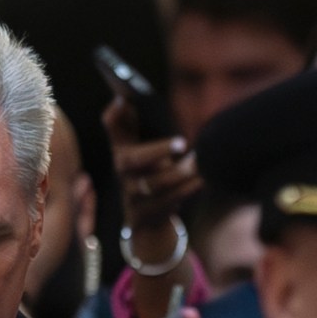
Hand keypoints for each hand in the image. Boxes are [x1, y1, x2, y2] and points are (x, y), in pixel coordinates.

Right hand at [104, 94, 201, 234]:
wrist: (146, 218)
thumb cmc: (150, 173)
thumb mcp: (142, 150)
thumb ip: (136, 126)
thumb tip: (129, 99)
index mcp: (122, 149)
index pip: (112, 127)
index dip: (115, 116)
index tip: (125, 99)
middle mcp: (122, 172)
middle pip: (133, 160)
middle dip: (157, 150)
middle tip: (182, 143)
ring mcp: (131, 195)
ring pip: (154, 185)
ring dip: (179, 174)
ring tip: (201, 164)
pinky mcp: (144, 216)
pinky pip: (167, 204)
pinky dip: (187, 191)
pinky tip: (204, 181)